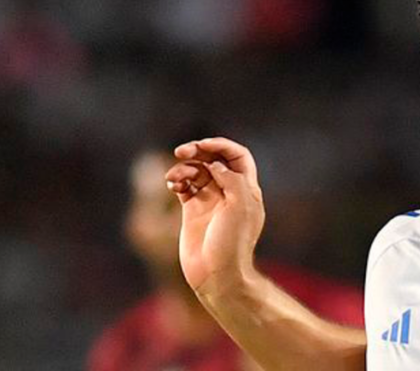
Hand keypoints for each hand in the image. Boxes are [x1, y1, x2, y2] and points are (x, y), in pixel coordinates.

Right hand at [165, 137, 265, 293]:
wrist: (217, 276)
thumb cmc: (233, 243)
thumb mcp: (240, 206)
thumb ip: (231, 179)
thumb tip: (215, 164)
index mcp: (246, 189)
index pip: (237, 156)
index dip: (221, 145)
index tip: (203, 145)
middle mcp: (229, 192)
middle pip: (214, 160)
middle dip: (199, 151)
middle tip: (182, 151)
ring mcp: (210, 201)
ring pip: (196, 171)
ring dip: (184, 167)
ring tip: (174, 176)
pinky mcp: (192, 212)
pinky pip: (184, 187)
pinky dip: (177, 180)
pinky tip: (173, 184)